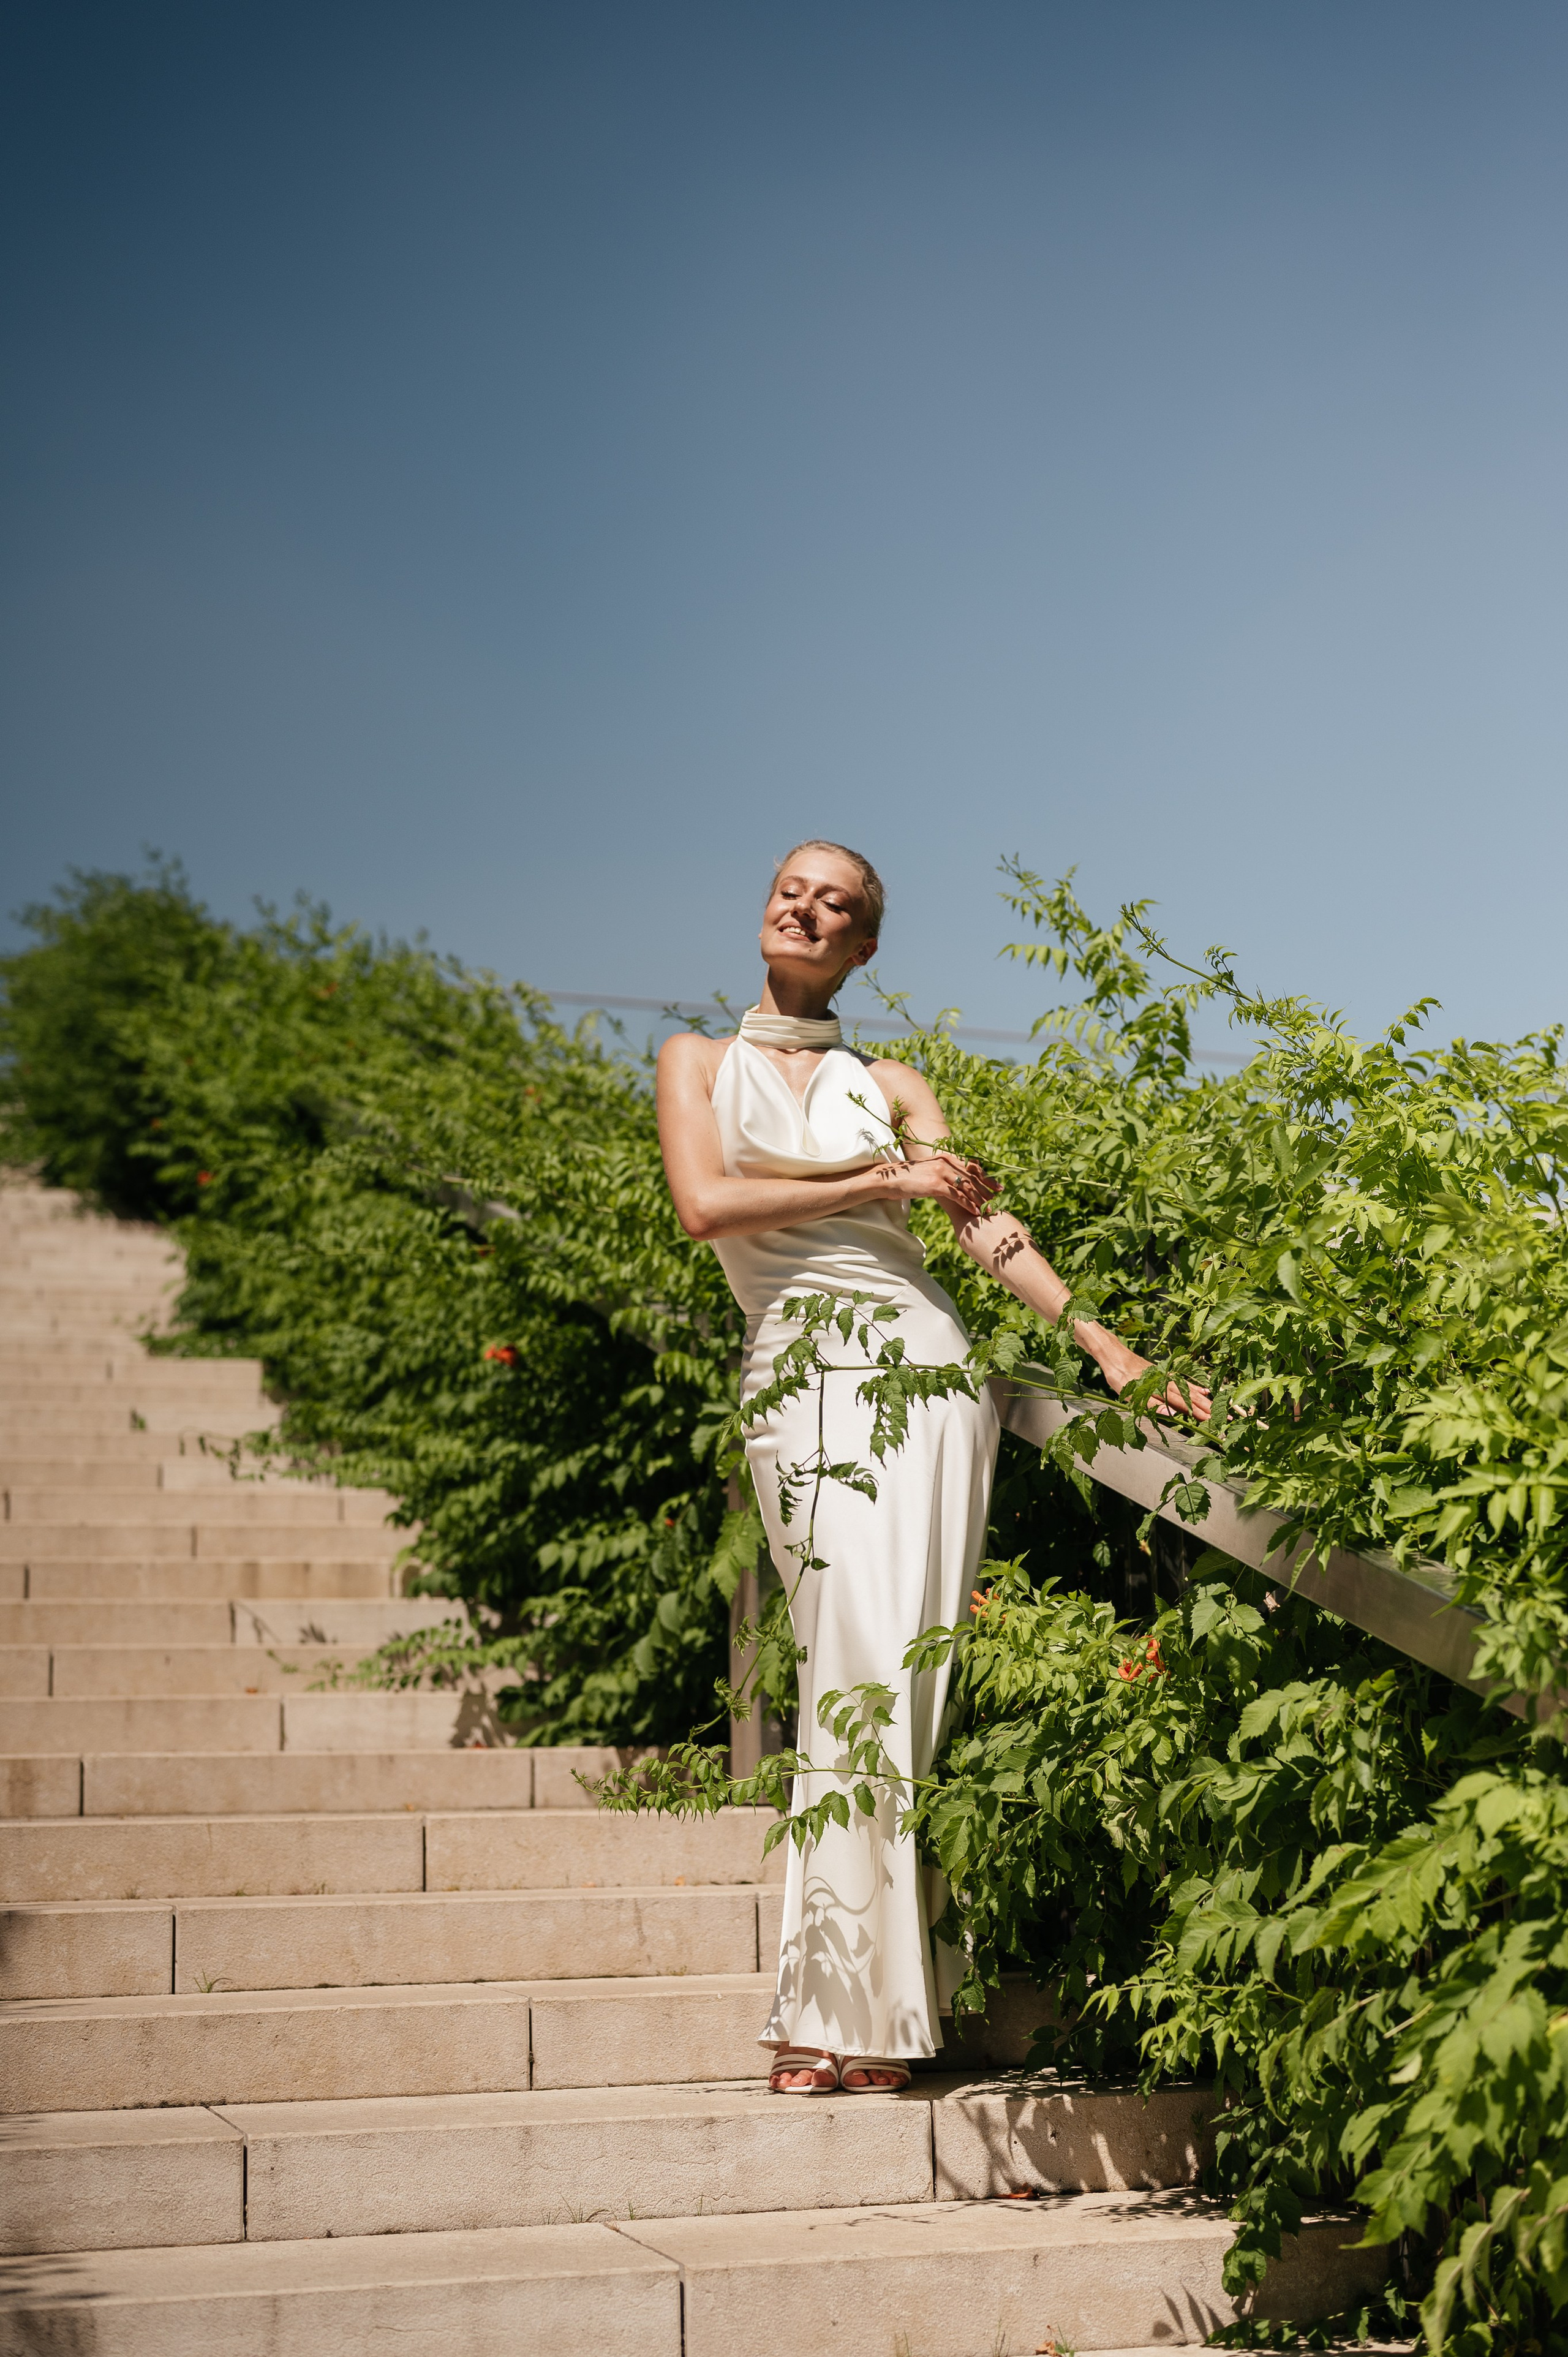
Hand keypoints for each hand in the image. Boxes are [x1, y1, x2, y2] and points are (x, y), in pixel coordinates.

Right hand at [876, 1152, 999, 1221]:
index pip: (971, 1168)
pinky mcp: (935, 1185)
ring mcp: (941, 1173)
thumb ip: (942, 1172)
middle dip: (988, 1189)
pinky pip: (957, 1196)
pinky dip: (968, 1204)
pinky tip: (976, 1212)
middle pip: (973, 1177)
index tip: (997, 1187)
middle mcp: (945, 1163)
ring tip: (990, 1209)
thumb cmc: (907, 1178)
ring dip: (981, 1199)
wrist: (888, 1180)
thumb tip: (954, 1181)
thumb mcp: (928, 1171)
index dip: (986, 1178)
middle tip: (1000, 1199)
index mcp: (945, 1158)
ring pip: (967, 1187)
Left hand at [1099, 1343, 1212, 1423]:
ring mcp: (1167, 1376)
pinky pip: (1184, 1380)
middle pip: (1190, 1397)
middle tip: (1224, 1416)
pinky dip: (1196, 1386)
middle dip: (1207, 1408)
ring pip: (1190, 1389)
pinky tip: (1205, 1391)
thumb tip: (1171, 1414)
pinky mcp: (1165, 1372)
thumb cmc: (1119, 1376)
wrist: (1114, 1355)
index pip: (1182, 1403)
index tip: (1211, 1420)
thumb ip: (1151, 1405)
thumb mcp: (1129, 1394)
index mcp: (1159, 1388)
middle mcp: (1166, 1381)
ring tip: (1219, 1406)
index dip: (1196, 1413)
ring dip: (1204, 1399)